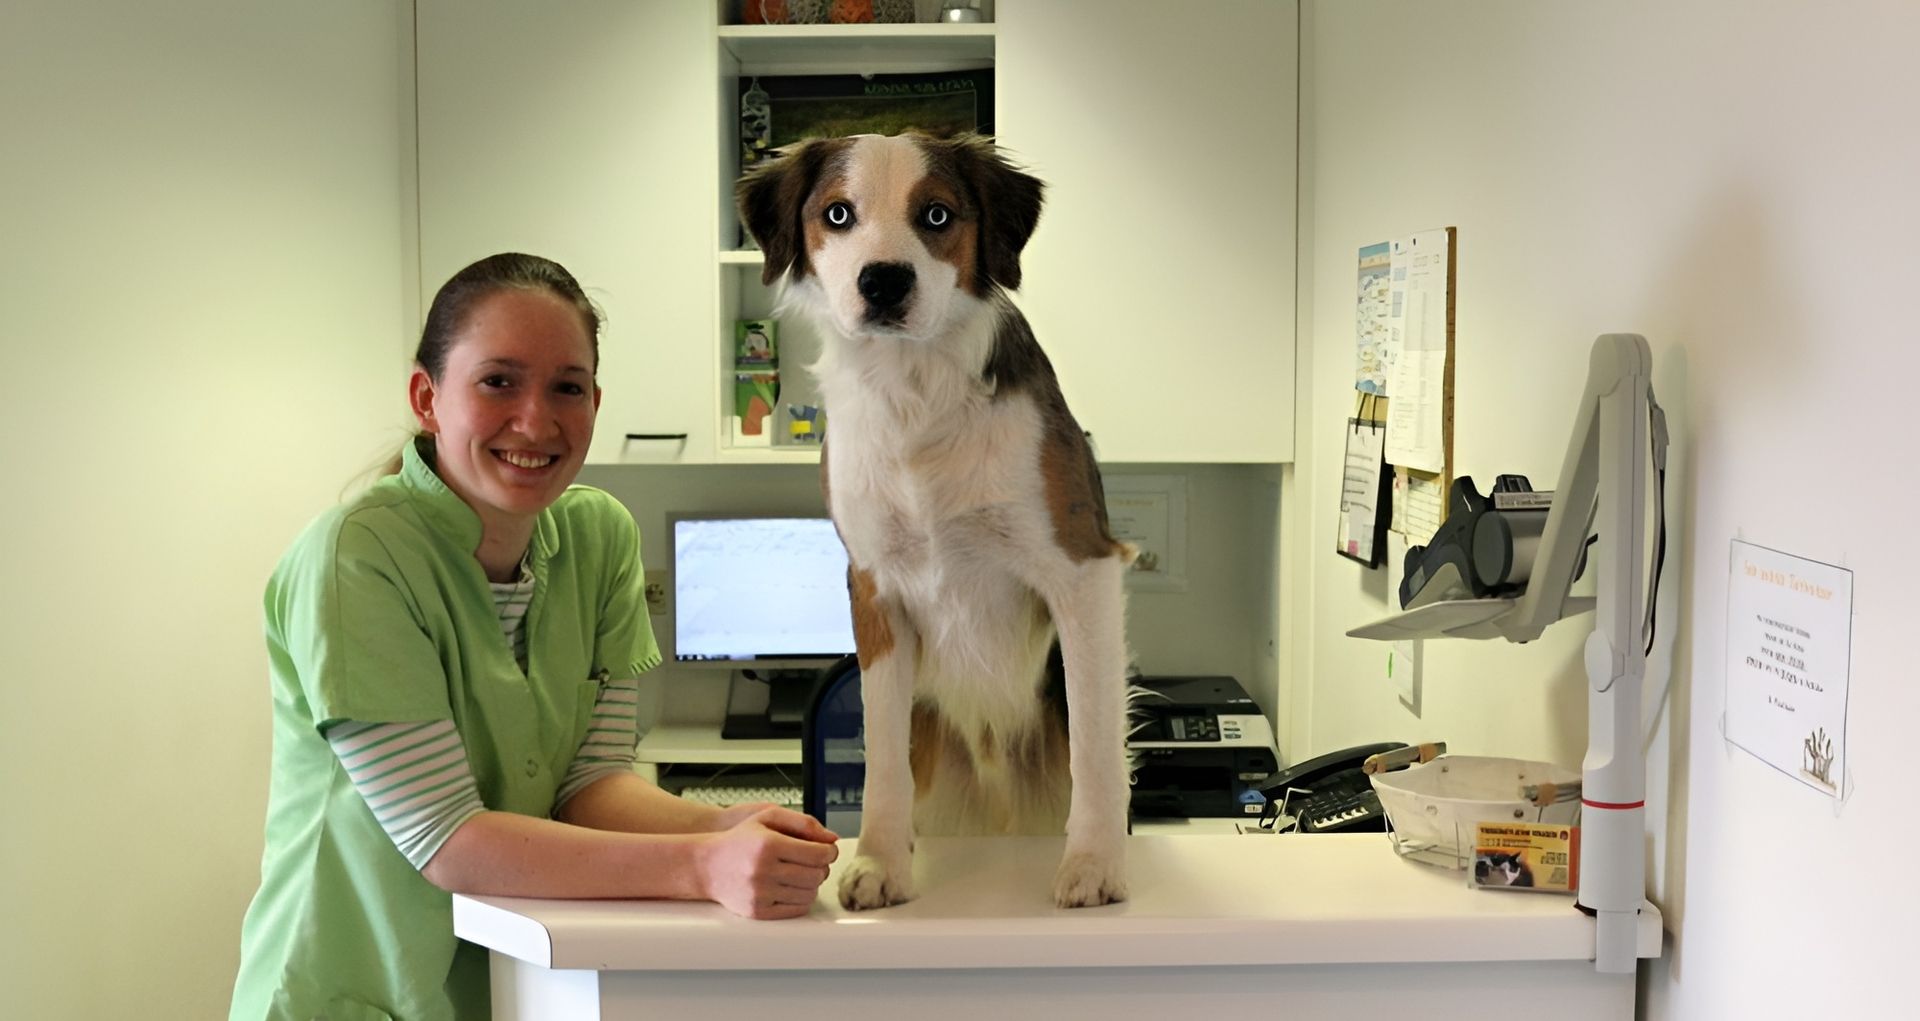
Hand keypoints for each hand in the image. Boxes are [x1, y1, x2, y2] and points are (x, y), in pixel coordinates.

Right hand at [698, 807, 839, 919]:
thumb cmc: (740, 839)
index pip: (818, 854)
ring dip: (813, 883)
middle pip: (816, 875)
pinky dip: (802, 898)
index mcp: (768, 844)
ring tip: (802, 873)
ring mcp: (760, 893)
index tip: (828, 850)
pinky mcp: (758, 911)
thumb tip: (831, 839)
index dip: (829, 852)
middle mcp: (764, 870)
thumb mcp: (767, 817)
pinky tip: (794, 886)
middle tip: (816, 861)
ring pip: (809, 893)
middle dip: (822, 867)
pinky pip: (796, 909)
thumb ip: (803, 822)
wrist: (707, 865)